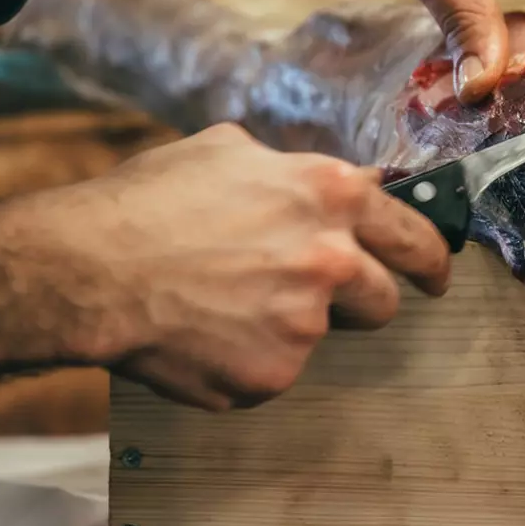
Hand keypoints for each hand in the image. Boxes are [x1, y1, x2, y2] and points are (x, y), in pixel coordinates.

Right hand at [19, 125, 449, 409]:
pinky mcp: (272, 374)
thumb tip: (326, 183)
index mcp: (330, 195)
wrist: (90, 268)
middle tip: (324, 299)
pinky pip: (273, 371)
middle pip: (384, 298)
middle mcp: (332, 259)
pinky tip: (201, 332)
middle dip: (363, 300)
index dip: (430, 257)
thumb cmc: (149, 202)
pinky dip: (246, 359)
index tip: (434, 275)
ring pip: (322, 335)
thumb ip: (293, 172)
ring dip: (292, 325)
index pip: (414, 232)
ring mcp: (305, 323)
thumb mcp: (230, 150)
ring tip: (229, 303)